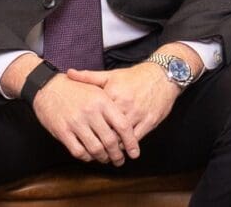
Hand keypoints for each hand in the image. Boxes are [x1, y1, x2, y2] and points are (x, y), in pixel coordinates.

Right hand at [30, 71, 143, 165]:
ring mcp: (76, 122)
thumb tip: (127, 126)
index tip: (134, 152)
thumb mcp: (96, 90)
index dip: (131, 142)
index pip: (123, 125)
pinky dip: (86, 157)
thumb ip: (111, 106)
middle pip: (110, 140)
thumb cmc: (75, 89)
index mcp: (102, 101)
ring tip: (106, 159)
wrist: (47, 87)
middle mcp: (90, 112)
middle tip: (120, 160)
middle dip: (117, 155)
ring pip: (95, 149)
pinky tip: (89, 156)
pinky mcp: (62, 131)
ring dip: (103, 158)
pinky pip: (78, 151)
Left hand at [61, 58, 184, 154]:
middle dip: (100, 143)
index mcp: (112, 94)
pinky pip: (137, 138)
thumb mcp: (111, 75)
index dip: (88, 128)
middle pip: (108, 130)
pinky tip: (125, 152)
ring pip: (122, 137)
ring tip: (108, 156)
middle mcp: (125, 105)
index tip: (83, 136)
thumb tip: (68, 73)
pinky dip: (129, 147)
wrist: (162, 75)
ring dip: (115, 148)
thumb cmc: (134, 76)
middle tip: (94, 152)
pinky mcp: (150, 121)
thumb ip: (89, 77)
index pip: (96, 116)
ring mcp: (138, 114)